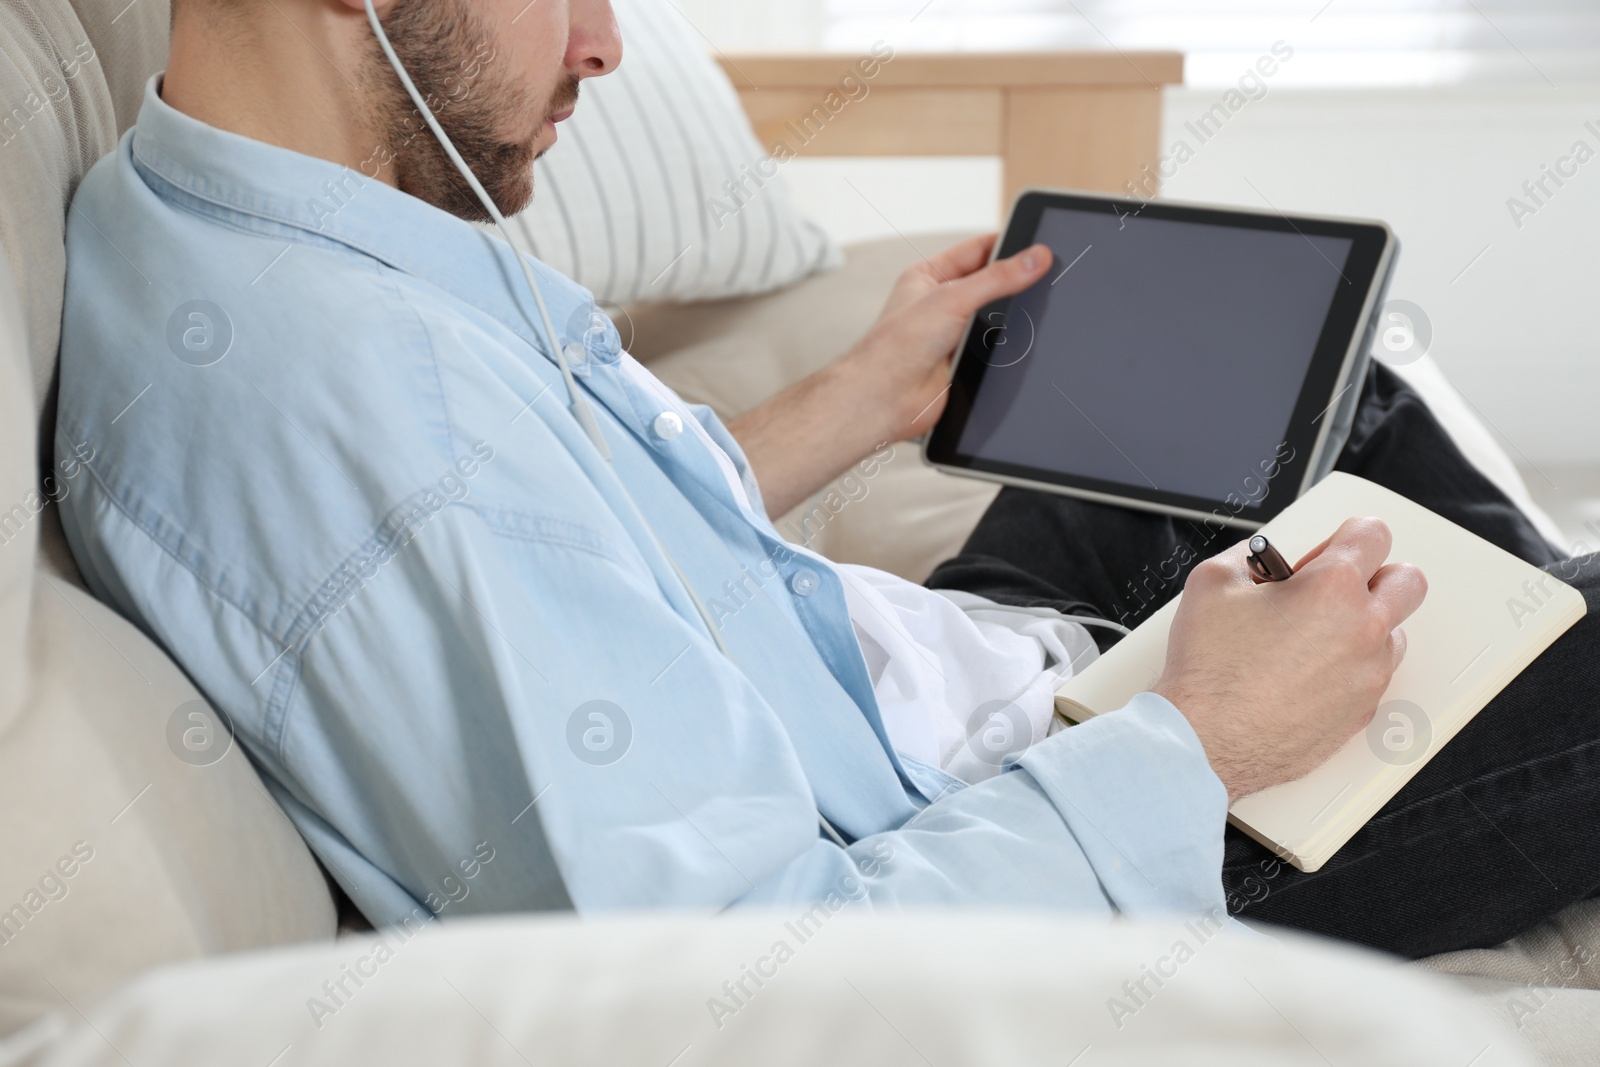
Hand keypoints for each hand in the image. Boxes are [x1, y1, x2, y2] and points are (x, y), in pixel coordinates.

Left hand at [727, 235, 1051, 516]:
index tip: (1038, 243)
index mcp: (928, 276)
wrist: (885, 398)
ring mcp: (951, 332)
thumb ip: (997, 279)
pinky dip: (1005, 345)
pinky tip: (1016, 342)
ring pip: (994, 316)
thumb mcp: (951, 298)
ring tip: (1031, 311)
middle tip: (1044, 275)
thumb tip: (1033, 259)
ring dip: (1008, 318)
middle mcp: (939, 302)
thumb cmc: (895, 346)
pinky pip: (993, 346)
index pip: (977, 250)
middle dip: (1013, 283)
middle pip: (989, 283)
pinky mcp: (961, 360)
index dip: (1007, 244)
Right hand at [1154, 518, 1427, 802]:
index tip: (1327, 550)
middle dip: (1376, 575)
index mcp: (1332, 588)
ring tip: (1312, 636)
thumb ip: (1248, 557)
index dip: (1345, 536)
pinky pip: (1372, 677)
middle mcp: (1363, 629)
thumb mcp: (1212, 583)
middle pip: (1407, 581)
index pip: (1373, 534)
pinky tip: (1305, 673)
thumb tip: (1261, 560)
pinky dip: (1348, 668)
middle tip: (1334, 587)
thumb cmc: (1208, 671)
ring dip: (1363, 625)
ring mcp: (1368, 675)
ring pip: (1394, 633)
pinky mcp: (1361, 712)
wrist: (1206, 739)